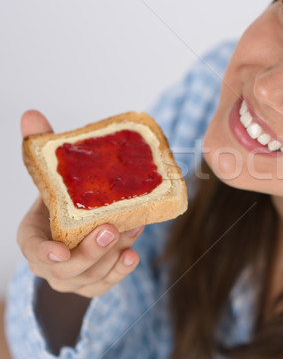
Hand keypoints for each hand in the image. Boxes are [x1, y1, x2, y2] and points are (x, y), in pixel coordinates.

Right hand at [18, 110, 143, 297]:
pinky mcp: (94, 283)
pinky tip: (134, 254)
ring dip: (113, 254)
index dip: (45, 253)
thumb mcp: (51, 178)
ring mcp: (72, 277)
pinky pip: (106, 284)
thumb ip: (41, 150)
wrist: (72, 232)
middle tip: (110, 229)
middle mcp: (51, 263)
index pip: (33, 250)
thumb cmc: (61, 203)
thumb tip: (32, 114)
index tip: (61, 250)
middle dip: (90, 251)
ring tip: (133, 228)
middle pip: (67, 268)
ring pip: (91, 276)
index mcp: (34, 236)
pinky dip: (121, 271)